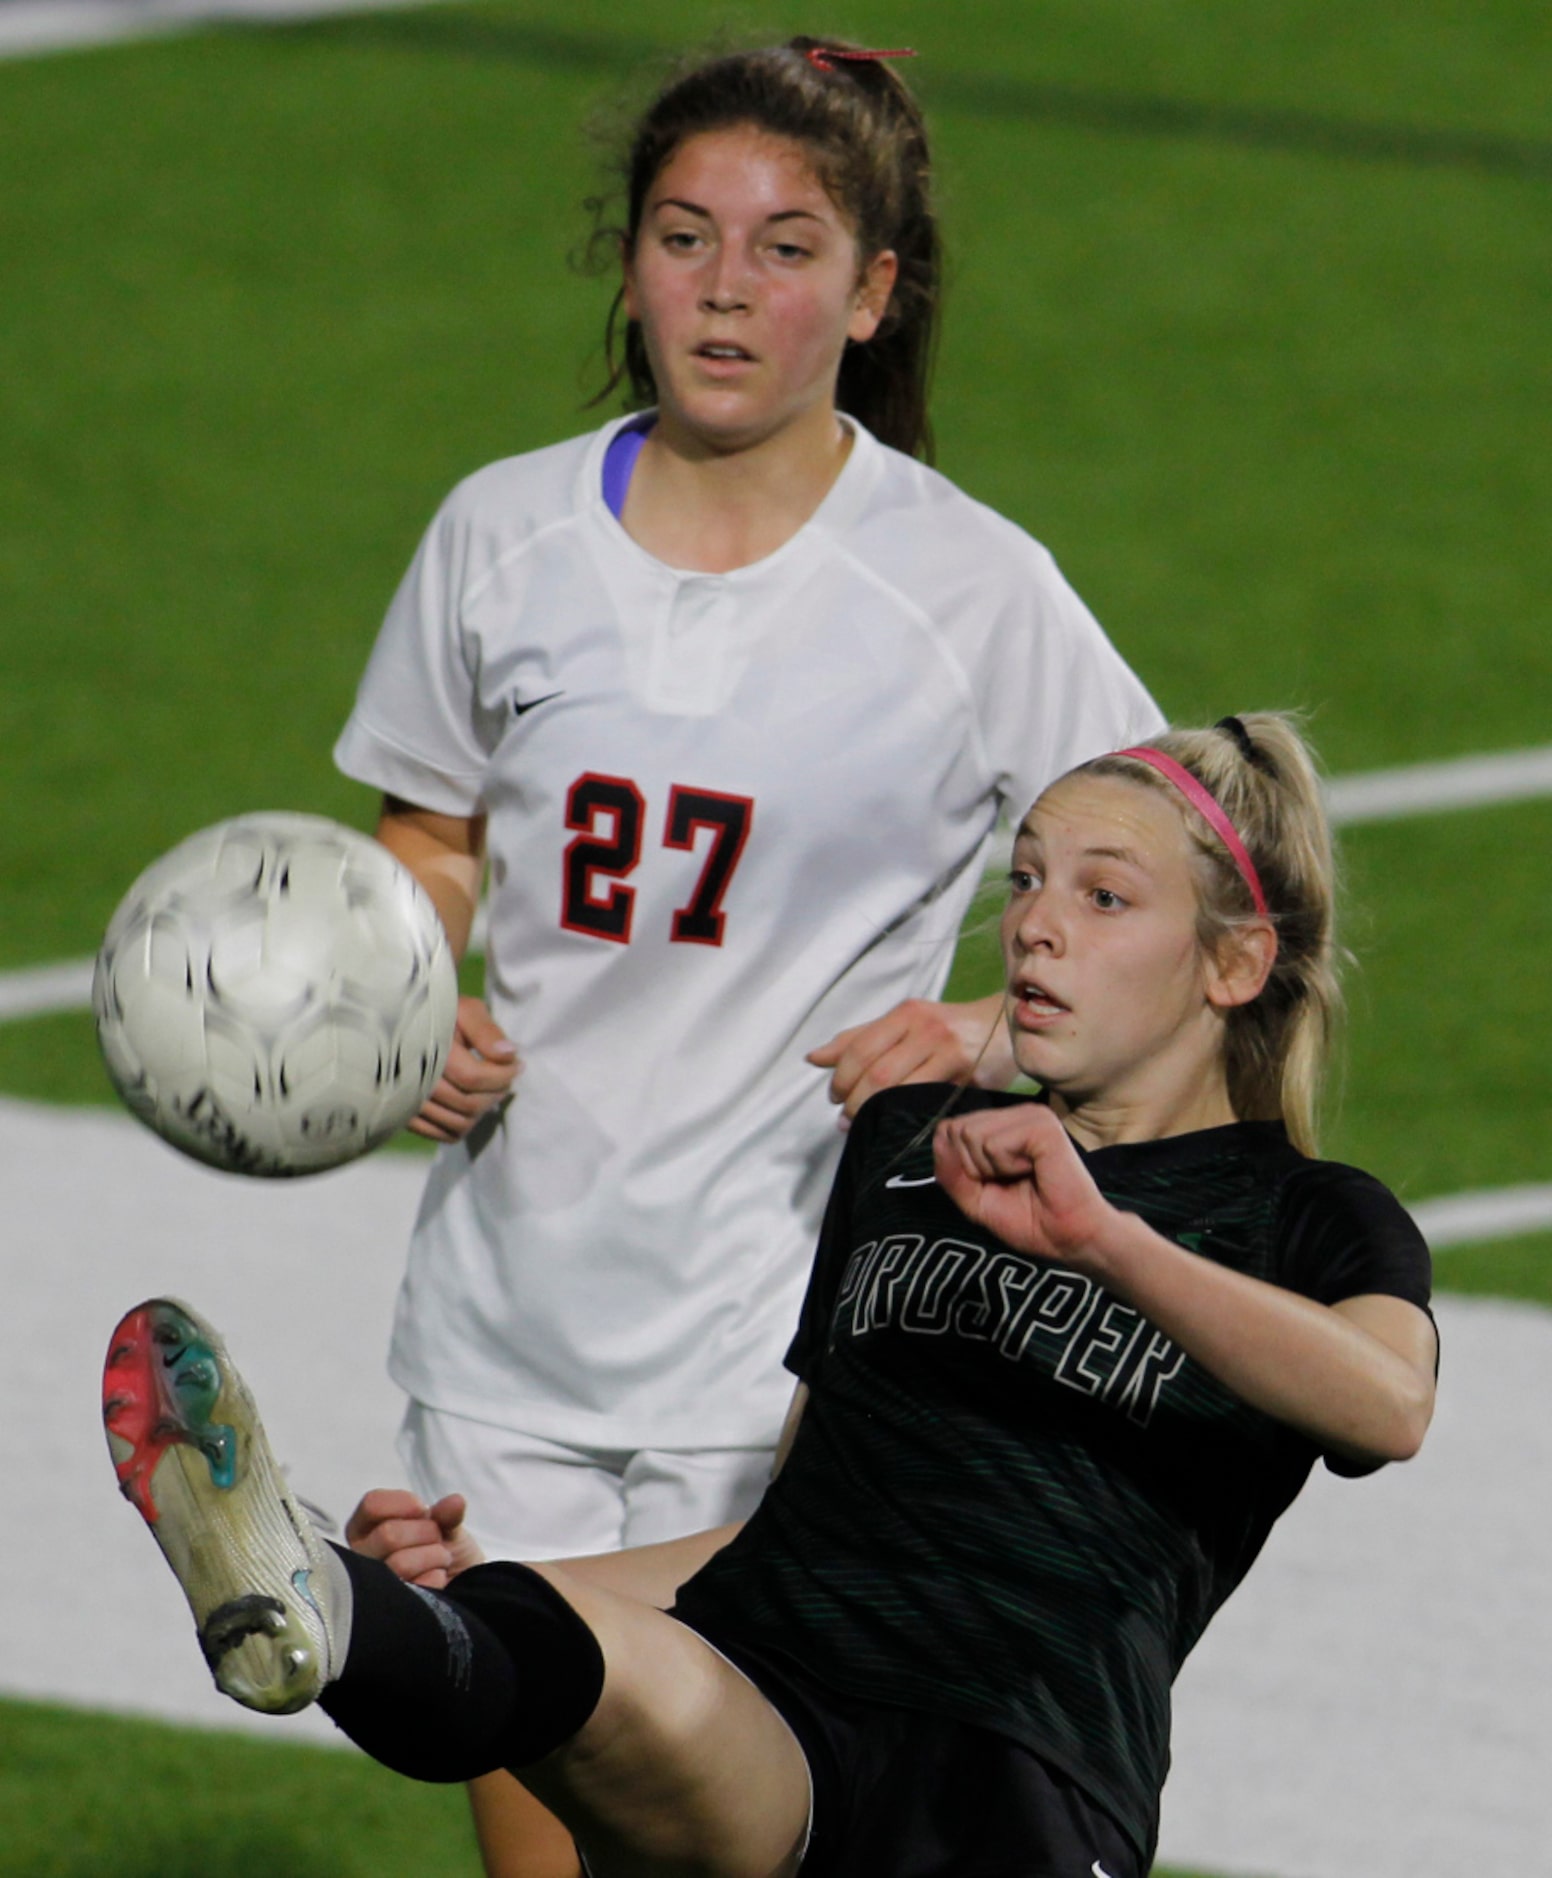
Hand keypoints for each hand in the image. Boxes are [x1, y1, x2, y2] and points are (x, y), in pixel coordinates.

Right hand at [344, 1488, 485, 1587]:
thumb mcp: (447, 1525)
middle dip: (425, 1532)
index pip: (371, 1505)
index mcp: (367, 1529)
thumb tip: (455, 1503)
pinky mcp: (390, 1610)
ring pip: (400, 1564)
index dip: (402, 1503)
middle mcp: (362, 1557)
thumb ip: (447, 1513)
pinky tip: (438, 1579)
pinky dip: (435, 1579)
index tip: (423, 1510)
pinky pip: (415, 1590)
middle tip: (437, 1539)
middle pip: (388, 1535)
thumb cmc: (444, 1549)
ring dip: (433, 1557)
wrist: (463, 1586)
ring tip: (441, 1560)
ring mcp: (374, 1586)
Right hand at [410, 995, 519, 1142]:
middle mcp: (413, 1079)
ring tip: (490, 1090)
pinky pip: (443, 1134)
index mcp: (427, 1049)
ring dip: (483, 1110)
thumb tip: (509, 1054)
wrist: (397, 1025)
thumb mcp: (464, 1010)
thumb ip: (486, 1030)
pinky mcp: (405, 1115)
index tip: (518, 1064)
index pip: (473, 1077)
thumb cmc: (437, 1013)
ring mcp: (407, 1101)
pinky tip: (472, 1104)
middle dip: (496, 1092)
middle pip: (468, 1104)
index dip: (503, 1075)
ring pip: (458, 1123)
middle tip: (506, 1077)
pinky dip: (464, 1125)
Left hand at [806, 995, 1008, 1121]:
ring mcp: (948, 1051)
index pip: (860, 1048)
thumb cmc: (948, 1028)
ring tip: (863, 1124)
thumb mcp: (904, 1024)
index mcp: (905, 1014)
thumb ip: (860, 1039)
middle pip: (877, 1072)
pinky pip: (929, 1099)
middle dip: (854, 1100)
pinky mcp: (968, 1074)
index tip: (835, 1096)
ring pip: (900, 1088)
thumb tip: (814, 1058)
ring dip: (874, 1111)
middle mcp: (925, 1028)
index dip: (841, 1077)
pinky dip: (906, 1114)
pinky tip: (897, 1123)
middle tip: (846, 1118)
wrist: (1006, 1024)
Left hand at [932, 1103, 1116, 1268]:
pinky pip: (994, 1145)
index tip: (994, 1185)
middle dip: (974, 1169)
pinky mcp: (1042, 1126)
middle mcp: (1017, 1113)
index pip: (949, 1130)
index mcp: (1003, 1124)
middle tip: (1011, 1183)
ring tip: (1024, 1178)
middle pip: (956, 1131)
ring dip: (991, 1170)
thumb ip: (951, 1171)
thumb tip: (938, 1136)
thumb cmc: (1032, 1220)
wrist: (1071, 1239)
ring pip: (971, 1136)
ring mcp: (1031, 1116)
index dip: (961, 1167)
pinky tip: (1034, 1172)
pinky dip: (1005, 1167)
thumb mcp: (976, 1199)